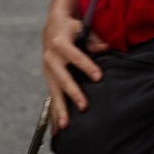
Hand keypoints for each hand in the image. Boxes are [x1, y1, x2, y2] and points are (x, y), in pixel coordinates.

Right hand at [40, 3, 101, 128]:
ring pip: (54, 92)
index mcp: (60, 43)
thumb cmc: (71, 27)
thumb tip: (105, 49)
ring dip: (59, 109)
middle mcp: (50, 58)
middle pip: (62, 78)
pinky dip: (54, 113)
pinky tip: (56, 128)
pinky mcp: (48, 78)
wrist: (53, 26)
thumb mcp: (82, 27)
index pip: (75, 56)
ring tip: (65, 125)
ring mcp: (47, 70)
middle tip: (84, 106)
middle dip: (73, 93)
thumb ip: (93, 40)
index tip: (98, 77)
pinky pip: (51, 97)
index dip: (86, 66)